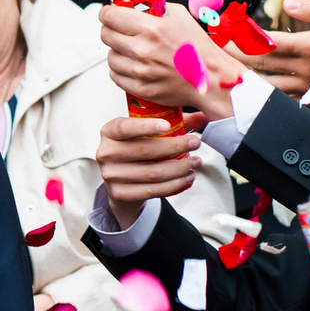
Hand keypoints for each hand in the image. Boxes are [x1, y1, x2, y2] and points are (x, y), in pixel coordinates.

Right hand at [95, 113, 205, 228]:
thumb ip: (174, 122)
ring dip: (179, 168)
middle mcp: (105, 152)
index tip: (168, 126)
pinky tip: (187, 178)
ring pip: (152, 173)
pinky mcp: (119, 193)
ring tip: (196, 163)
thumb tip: (204, 117)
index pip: (125, 127)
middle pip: (144, 150)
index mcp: (109, 131)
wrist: (122, 180)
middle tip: (196, 142)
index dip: (146, 126)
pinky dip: (174, 185)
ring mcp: (110, 175)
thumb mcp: (150, 131)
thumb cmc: (139, 147)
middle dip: (175, 146)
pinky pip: (152, 190)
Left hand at [98, 2, 240, 117]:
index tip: (109, 14)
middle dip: (111, 30)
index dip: (107, 13)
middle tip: (121, 30)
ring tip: (133, 51)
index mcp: (151, 28)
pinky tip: (135, 65)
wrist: (211, 79)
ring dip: (118, 52)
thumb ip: (156, 8)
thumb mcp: (180, 16)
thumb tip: (136, 5)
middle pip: (106, 35)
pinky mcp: (139, 88)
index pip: (110, 16)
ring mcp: (139, 71)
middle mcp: (142, 49)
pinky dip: (122, 70)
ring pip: (110, 57)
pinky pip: (115, 76)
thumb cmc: (199, 49)